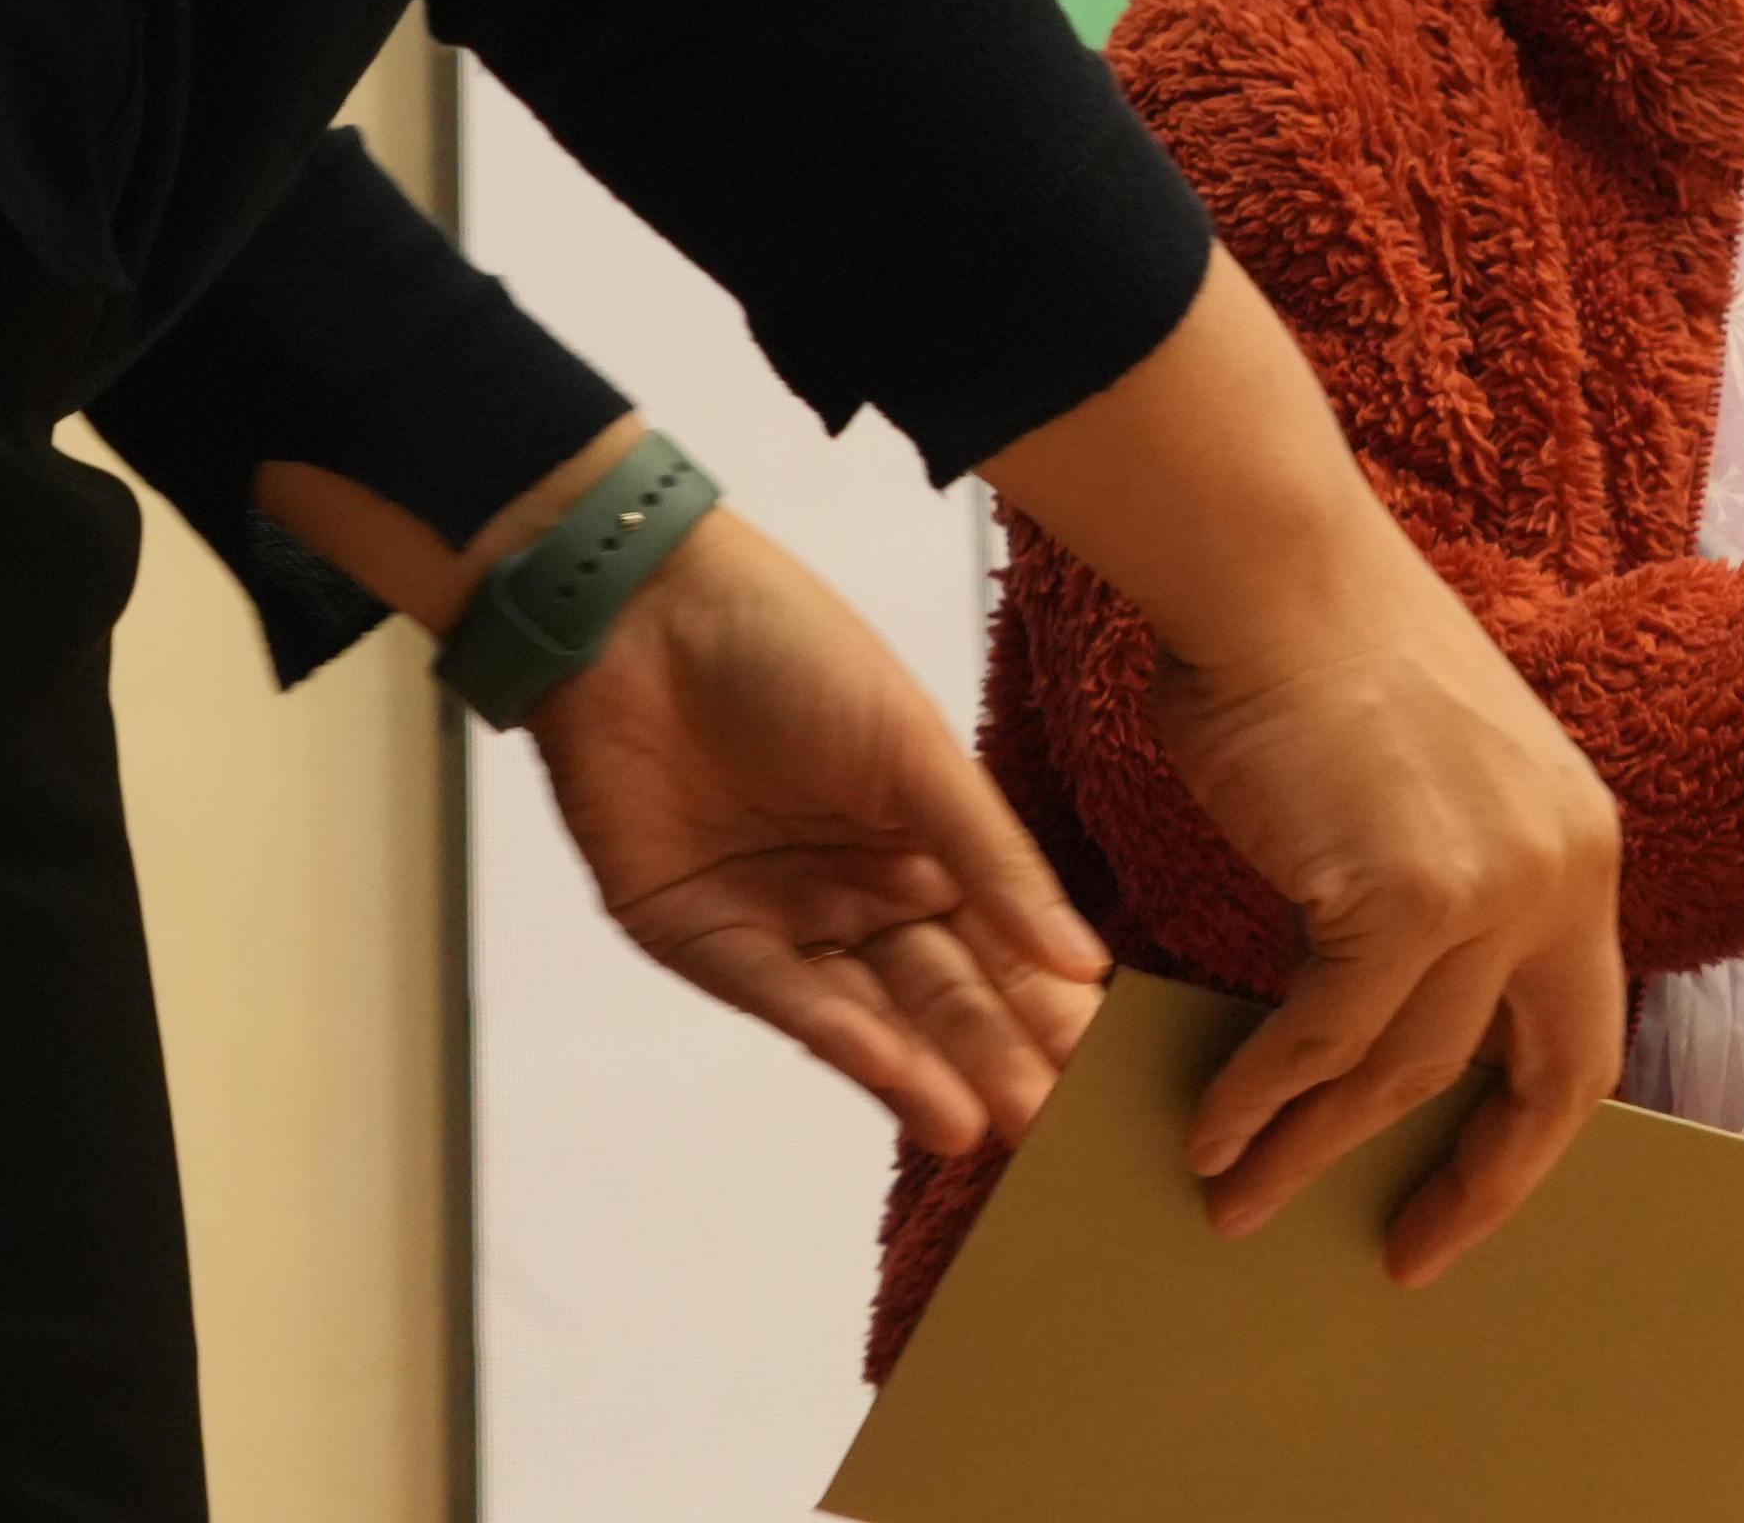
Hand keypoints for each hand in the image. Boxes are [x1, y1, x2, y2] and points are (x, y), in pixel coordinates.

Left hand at [527, 509, 1113, 1155]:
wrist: (639, 617)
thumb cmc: (791, 651)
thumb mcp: (916, 753)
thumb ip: (993, 862)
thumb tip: (1082, 961)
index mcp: (925, 841)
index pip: (1002, 940)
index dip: (1050, 1000)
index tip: (1105, 1058)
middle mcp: (857, 890)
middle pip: (942, 990)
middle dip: (999, 1053)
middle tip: (1057, 1119)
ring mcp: (780, 918)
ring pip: (869, 1012)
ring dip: (925, 1069)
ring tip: (985, 1125)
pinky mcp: (698, 937)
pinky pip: (779, 998)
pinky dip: (839, 1037)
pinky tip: (898, 1074)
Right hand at [982, 249, 1623, 1285]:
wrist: (1273, 574)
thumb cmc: (1316, 668)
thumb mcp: (1421, 795)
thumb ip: (1428, 901)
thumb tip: (1361, 1032)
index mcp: (1582, 845)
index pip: (1581, 1029)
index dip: (1527, 1132)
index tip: (1459, 1198)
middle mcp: (1566, 869)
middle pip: (1546, 1078)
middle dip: (1476, 1185)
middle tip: (1404, 1255)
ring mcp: (1496, 883)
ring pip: (1406, 1069)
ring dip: (1310, 1146)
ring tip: (1233, 1198)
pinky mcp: (1405, 894)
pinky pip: (1326, 1038)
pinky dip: (1259, 1094)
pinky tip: (1206, 1130)